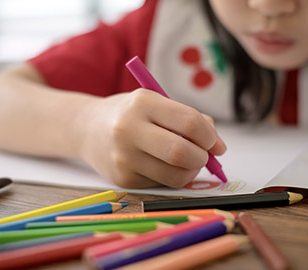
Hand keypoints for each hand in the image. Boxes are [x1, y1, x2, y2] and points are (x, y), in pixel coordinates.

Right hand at [74, 89, 226, 187]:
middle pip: (182, 152)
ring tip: (188, 161)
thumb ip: (190, 119)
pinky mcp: (123, 179)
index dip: (209, 136)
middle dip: (203, 157)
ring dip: (192, 171)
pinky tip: (163, 165)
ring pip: (175, 175)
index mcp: (142, 103)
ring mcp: (124, 158)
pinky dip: (172, 177)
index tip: (213, 142)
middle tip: (204, 155)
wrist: (88, 129)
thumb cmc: (132, 114)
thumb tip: (219, 148)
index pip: (189, 123)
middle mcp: (129, 130)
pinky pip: (163, 184)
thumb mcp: (157, 103)